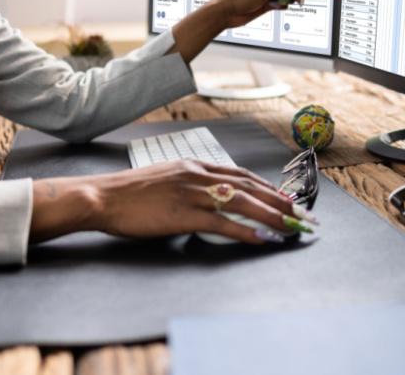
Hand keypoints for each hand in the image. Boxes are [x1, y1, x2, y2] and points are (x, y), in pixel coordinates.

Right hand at [31, 160, 305, 244]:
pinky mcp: (184, 216)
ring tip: (292, 227)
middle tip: (302, 215)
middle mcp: (198, 175)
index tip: (285, 197)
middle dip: (280, 202)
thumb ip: (188, 181)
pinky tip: (262, 239)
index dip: (267, 186)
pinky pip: (223, 224)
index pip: (240, 174)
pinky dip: (247, 232)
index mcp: (194, 165)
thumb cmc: (129, 192)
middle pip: (249, 187)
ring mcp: (192, 194)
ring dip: (272, 217)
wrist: (103, 196)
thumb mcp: (164, 176)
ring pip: (243, 203)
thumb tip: (206, 192)